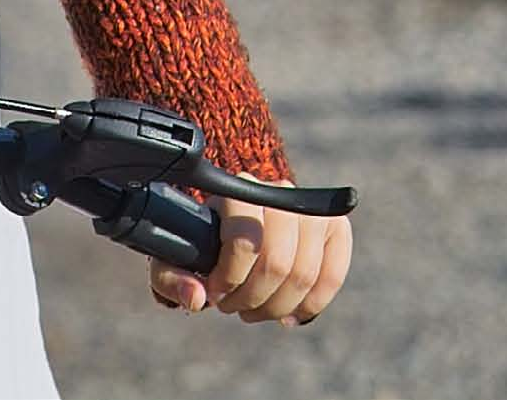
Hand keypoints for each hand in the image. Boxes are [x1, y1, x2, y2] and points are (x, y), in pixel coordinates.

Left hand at [149, 189, 352, 324]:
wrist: (237, 221)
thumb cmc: (202, 241)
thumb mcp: (175, 254)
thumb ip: (172, 277)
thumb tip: (197, 297)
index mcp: (237, 191)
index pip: (244, 241)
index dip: (230, 278)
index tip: (215, 293)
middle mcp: (278, 191)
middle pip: (277, 262)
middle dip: (254, 298)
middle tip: (235, 308)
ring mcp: (310, 209)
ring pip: (304, 273)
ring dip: (279, 306)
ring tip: (257, 311)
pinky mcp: (334, 228)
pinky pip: (333, 274)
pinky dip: (312, 303)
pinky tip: (290, 315)